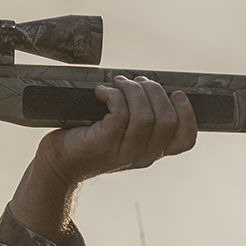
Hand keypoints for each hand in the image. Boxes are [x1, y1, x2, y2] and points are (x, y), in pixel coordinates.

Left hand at [11, 76, 196, 239]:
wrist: (58, 164)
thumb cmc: (88, 140)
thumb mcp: (121, 132)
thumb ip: (140, 118)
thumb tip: (149, 84)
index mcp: (152, 153)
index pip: (185, 140)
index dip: (187, 114)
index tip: (176, 94)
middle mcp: (143, 156)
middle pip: (167, 120)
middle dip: (154, 92)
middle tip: (135, 81)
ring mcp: (124, 152)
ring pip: (145, 116)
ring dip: (133, 90)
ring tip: (118, 83)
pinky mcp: (104, 143)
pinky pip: (120, 113)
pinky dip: (114, 95)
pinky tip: (101, 92)